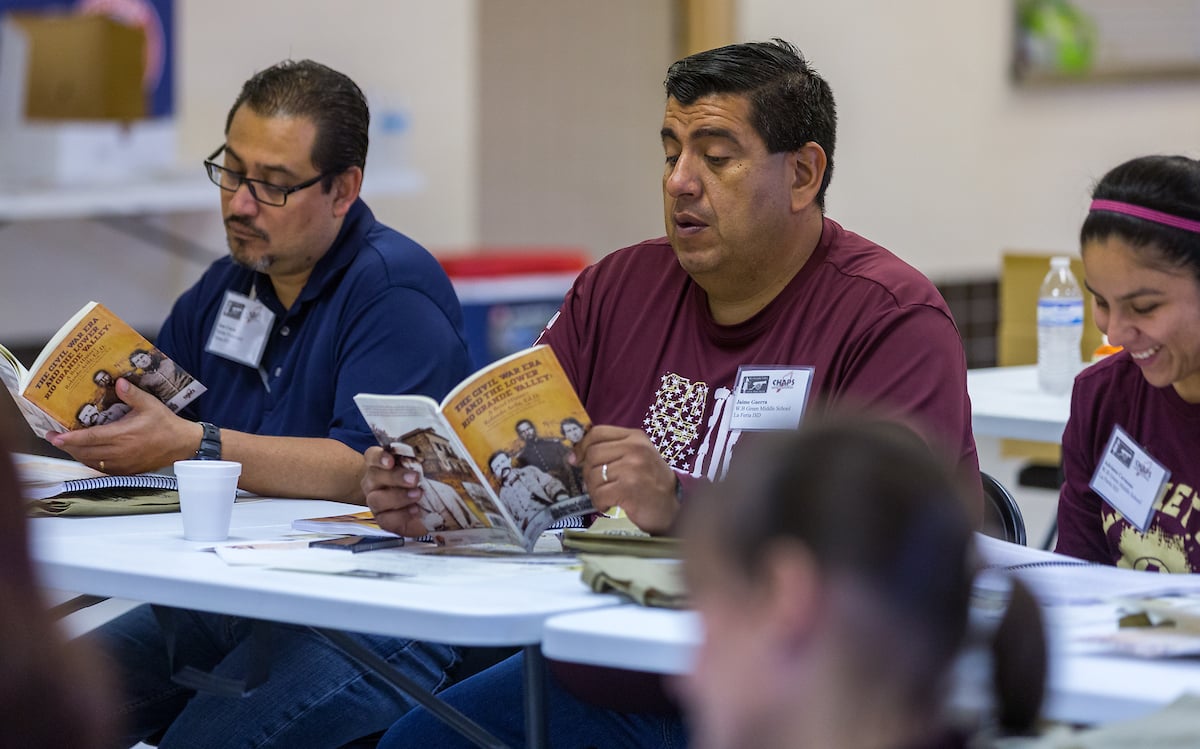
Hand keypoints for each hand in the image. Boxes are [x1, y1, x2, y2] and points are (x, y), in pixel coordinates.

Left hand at [48, 378, 199, 473]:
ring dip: (77, 454)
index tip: (54, 435)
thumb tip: (118, 382)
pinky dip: (90, 462)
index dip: (69, 438)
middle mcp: (120, 452)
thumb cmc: (166, 424)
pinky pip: (102, 469)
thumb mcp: (150, 405)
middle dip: (67, 446)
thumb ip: (132, 394)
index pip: (89, 438)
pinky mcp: (127, 470)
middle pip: (84, 452)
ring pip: (91, 462)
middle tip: (53, 438)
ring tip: (68, 445)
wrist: (182, 444)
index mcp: (123, 435)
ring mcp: (122, 463)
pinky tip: (87, 455)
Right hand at [361, 446, 431, 536]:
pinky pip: (386, 519)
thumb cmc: (422, 485)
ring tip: (418, 495)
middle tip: (414, 478)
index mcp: (382, 465)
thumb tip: (442, 459)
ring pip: (377, 499)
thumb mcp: (425, 471)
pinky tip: (414, 511)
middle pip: (375, 476)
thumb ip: (425, 464)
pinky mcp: (383, 520)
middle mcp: (375, 482)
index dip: (380, 457)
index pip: (373, 456)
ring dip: (399, 497)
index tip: (391, 460)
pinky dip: (401, 515)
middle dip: (396, 477)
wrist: (423, 511)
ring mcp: (376, 501)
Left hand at [571, 425, 678, 533]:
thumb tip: (575, 455)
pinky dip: (599, 503)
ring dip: (594, 490)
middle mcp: (635, 449)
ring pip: (593, 475)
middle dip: (588, 472)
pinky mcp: (628, 488)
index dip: (582, 446)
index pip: (598, 432)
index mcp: (635, 437)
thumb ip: (613, 450)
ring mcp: (632, 468)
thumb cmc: (651, 483)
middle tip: (597, 484)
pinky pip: (599, 494)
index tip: (576, 459)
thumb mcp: (637, 456)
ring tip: (606, 496)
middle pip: (592, 454)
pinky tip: (609, 505)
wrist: (673, 507)